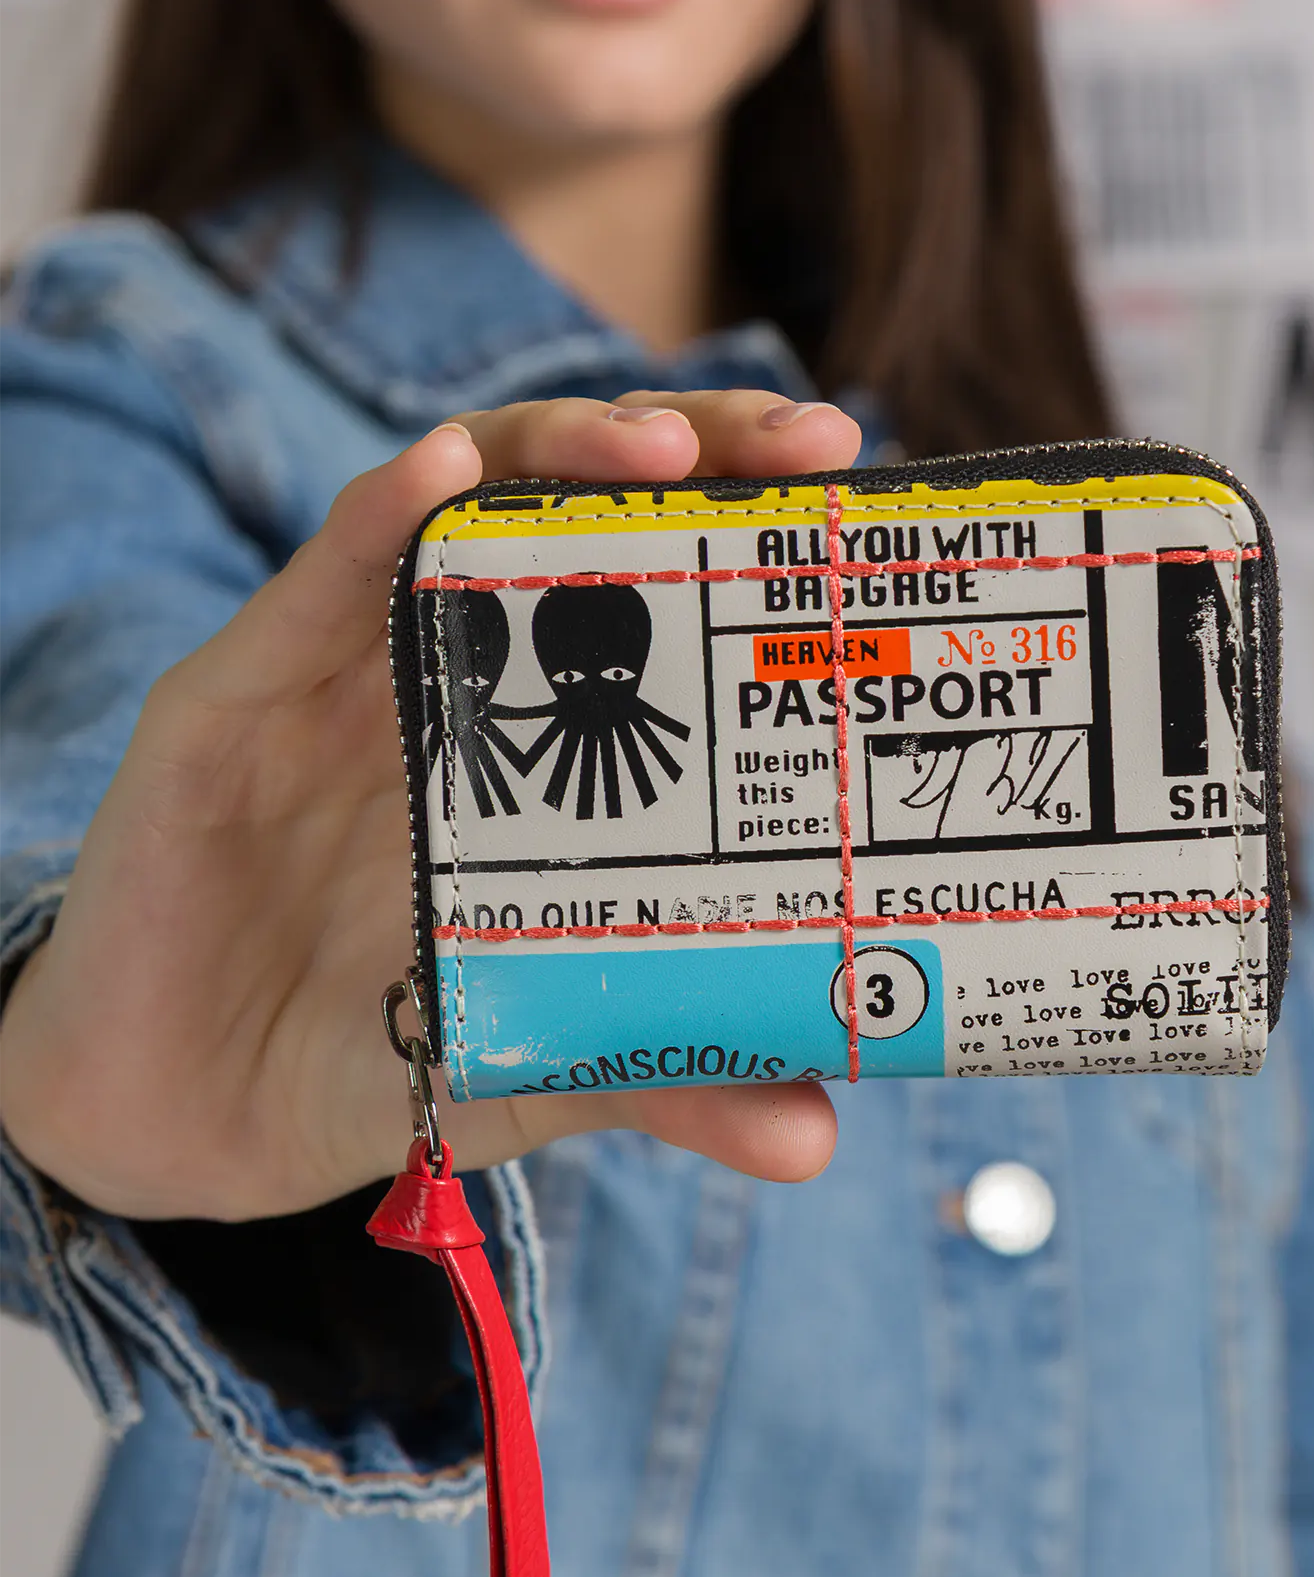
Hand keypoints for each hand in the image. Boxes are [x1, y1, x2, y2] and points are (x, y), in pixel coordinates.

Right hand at [0, 393, 858, 1219]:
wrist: (193, 1123)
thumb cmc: (377, 1056)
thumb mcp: (549, 1061)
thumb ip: (676, 1073)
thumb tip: (818, 1134)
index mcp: (541, 735)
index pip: (656, 581)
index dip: (752, 524)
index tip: (857, 498)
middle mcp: (452, 672)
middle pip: (574, 501)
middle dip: (694, 448)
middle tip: (806, 442)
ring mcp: (341, 672)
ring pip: (451, 498)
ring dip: (558, 447)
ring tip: (663, 446)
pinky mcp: (231, 699)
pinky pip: (310, 583)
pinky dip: (377, 519)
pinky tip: (443, 475)